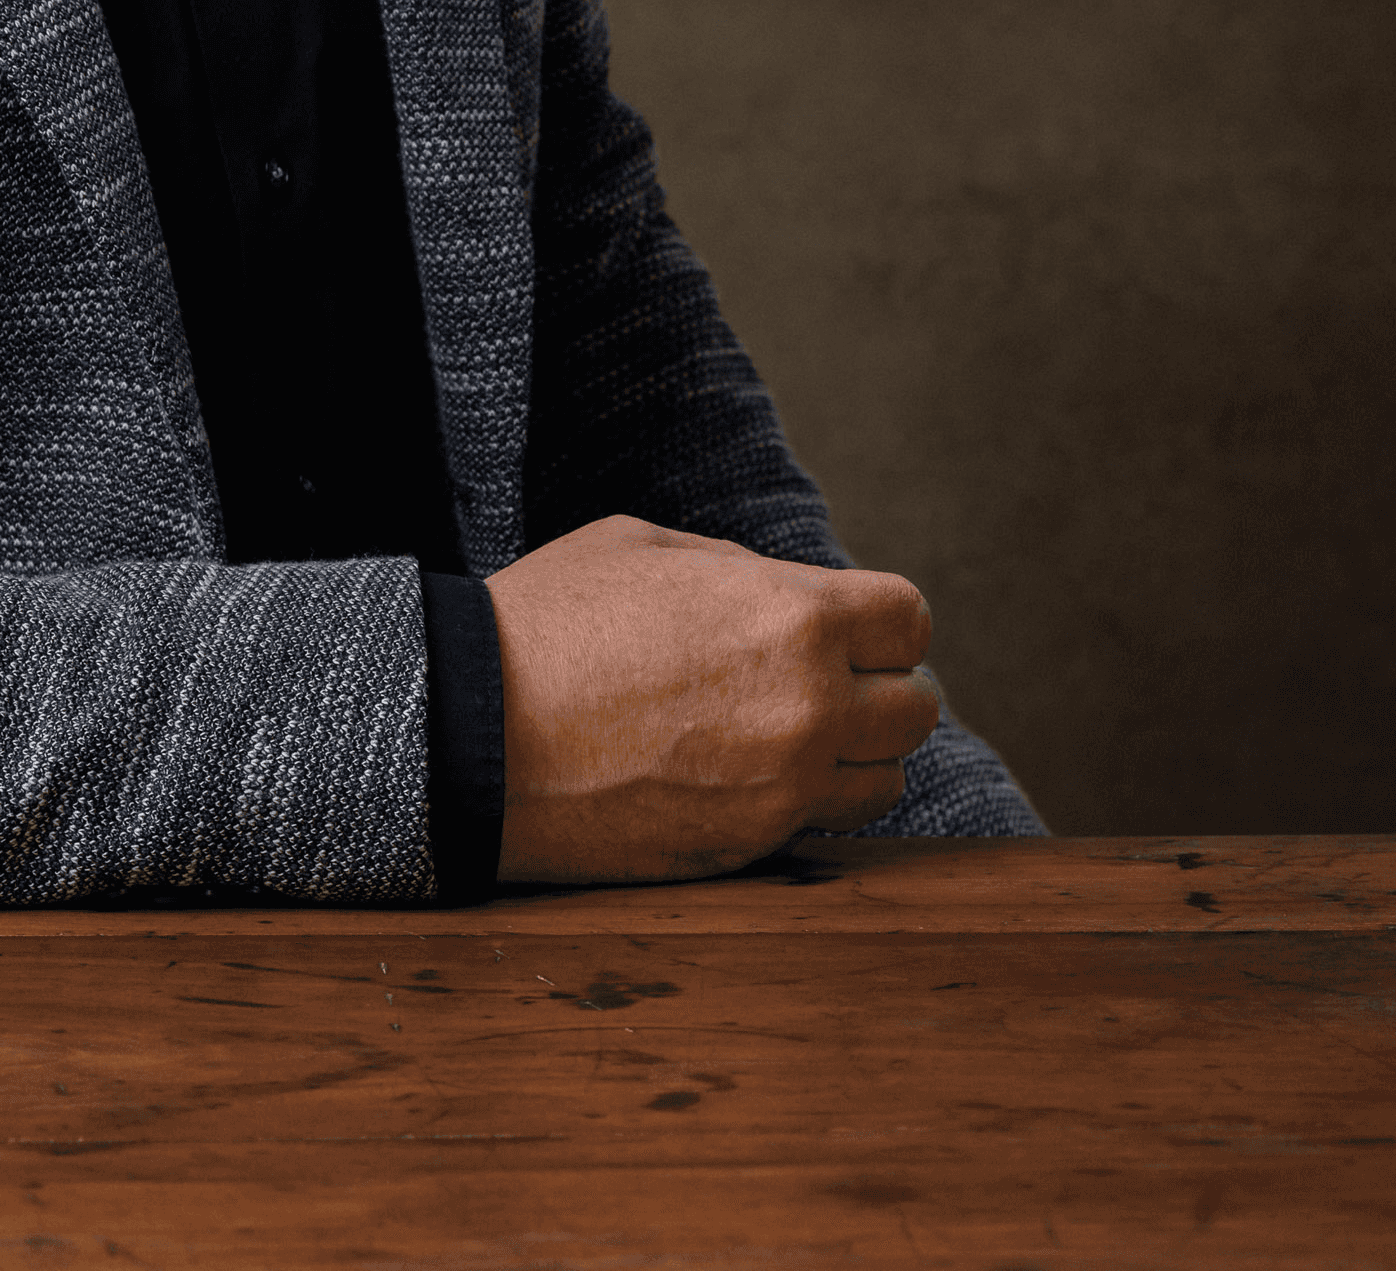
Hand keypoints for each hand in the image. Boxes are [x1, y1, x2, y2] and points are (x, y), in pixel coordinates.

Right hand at [489, 512, 942, 885]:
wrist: (479, 726)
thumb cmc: (552, 619)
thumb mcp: (647, 549)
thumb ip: (741, 573)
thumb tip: (791, 602)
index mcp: (788, 615)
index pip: (907, 620)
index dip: (879, 618)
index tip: (848, 623)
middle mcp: (808, 707)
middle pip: (916, 705)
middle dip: (877, 684)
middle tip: (824, 677)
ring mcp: (785, 787)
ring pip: (889, 778)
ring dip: (856, 751)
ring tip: (794, 731)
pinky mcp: (753, 846)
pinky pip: (828, 825)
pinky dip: (810, 799)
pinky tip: (750, 770)